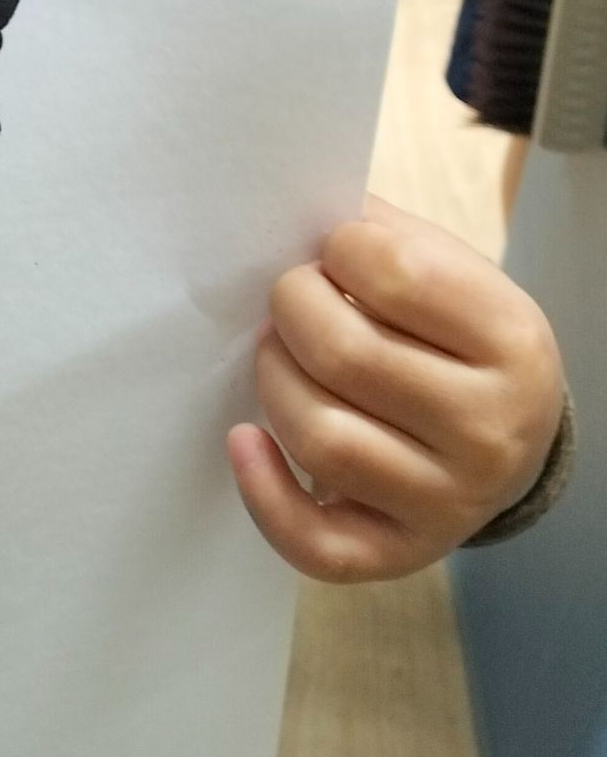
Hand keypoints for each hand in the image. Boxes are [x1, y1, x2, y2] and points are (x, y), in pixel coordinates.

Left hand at [229, 195, 564, 583]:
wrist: (511, 434)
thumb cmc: (456, 335)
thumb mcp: (448, 268)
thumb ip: (377, 232)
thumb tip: (280, 203)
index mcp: (511, 341)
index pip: (394, 271)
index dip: (339, 248)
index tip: (333, 253)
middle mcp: (491, 430)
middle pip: (343, 355)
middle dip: (290, 308)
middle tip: (291, 300)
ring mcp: (449, 502)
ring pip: (320, 437)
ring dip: (273, 381)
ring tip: (279, 356)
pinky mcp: (400, 553)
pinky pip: (314, 543)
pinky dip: (262, 491)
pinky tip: (245, 439)